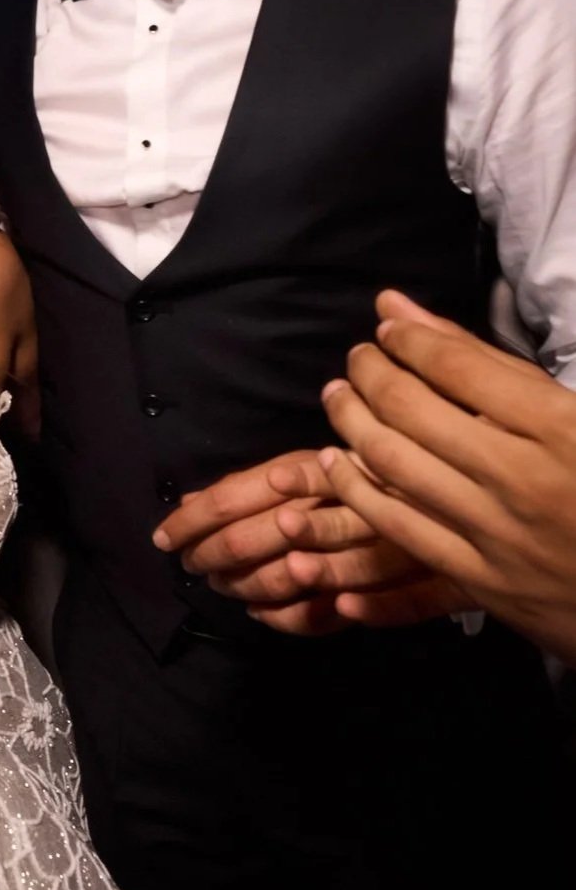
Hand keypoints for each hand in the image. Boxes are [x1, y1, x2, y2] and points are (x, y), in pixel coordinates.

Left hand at [154, 450, 415, 612]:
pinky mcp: (393, 584)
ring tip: (225, 587)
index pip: (229, 498)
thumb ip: (248, 487)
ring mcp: (364, 544)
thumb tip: (189, 503)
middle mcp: (329, 501)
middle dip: (211, 557)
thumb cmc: (358, 478)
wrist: (450, 493)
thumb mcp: (300, 469)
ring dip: (246, 587)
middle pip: (250, 539)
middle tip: (193, 567)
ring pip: (286, 578)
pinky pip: (329, 613)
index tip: (162, 539)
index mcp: (306, 465)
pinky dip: (289, 618)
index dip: (189, 524)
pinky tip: (263, 613)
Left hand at [318, 289, 575, 660]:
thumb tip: (399, 307)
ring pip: (394, 466)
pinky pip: (398, 528)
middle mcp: (526, 478)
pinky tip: (337, 463)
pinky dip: (355, 490)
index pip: (458, 367)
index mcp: (564, 428)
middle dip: (370, 373)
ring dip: (350, 423)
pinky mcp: (482, 582)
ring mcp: (500, 534)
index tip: (389, 331)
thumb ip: (489, 360)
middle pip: (412, 411)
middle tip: (357, 359)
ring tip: (337, 397)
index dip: (409, 341)